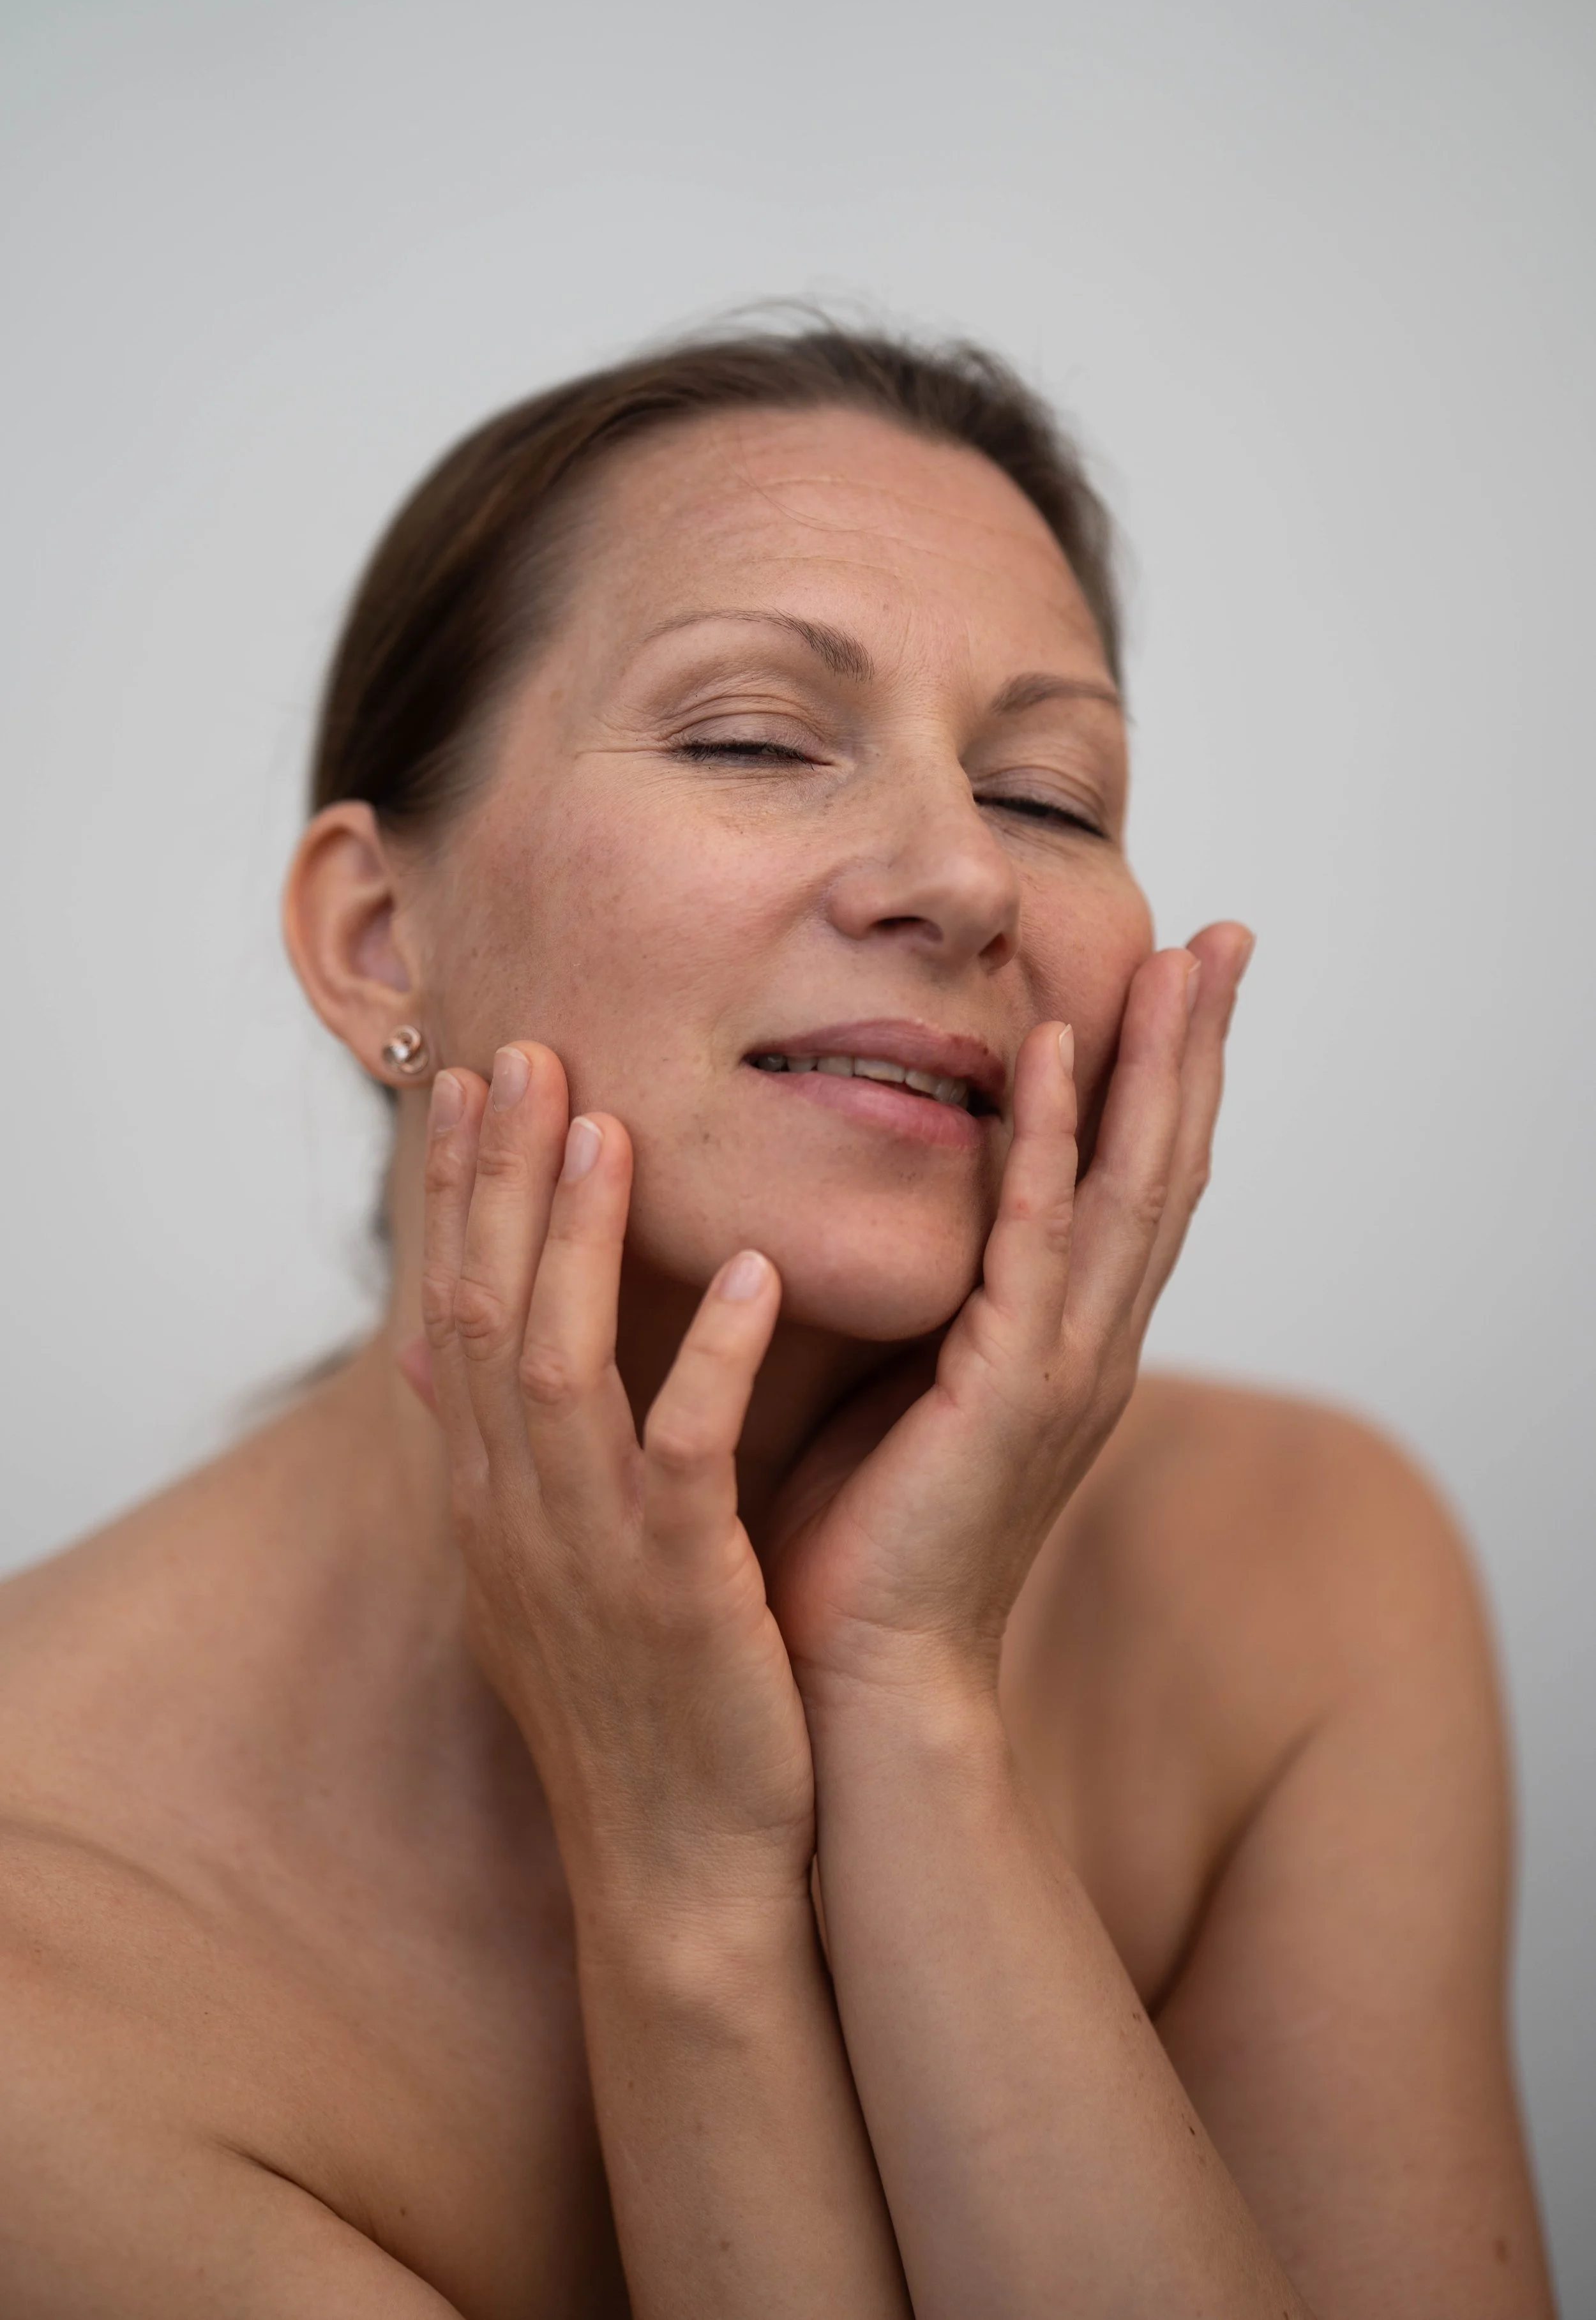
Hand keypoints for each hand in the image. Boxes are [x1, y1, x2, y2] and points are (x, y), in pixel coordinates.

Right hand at [418, 1044, 815, 1910]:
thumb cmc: (638, 1703)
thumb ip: (504, 1457)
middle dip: (496, 1183)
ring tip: (607, 1129)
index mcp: (493, 1501)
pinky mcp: (676, 1593)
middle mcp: (515, 1515)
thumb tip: (445, 1359)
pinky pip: (681, 1457)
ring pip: (555, 1368)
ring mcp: (588, 1555)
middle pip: (483, 1315)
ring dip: (574, 1244)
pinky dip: (705, 1362)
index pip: (457, 1315)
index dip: (460, 1199)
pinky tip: (746, 1277)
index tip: (476, 1087)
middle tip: (524, 1051)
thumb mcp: (545, 1574)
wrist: (686, 1867)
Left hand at [764, 925, 1253, 1709]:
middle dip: (1192, 1049)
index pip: (1131, 1186)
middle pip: (1163, 1169)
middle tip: (1223, 938)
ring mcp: (1062, 1373)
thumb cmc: (863, 1542)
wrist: (860, 1684)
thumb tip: (899, 1220)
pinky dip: (1054, 1148)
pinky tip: (1054, 1056)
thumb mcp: (902, 1391)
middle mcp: (1086, 1348)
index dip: (1162, 1081)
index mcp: (1061, 1345)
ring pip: (1132, 1192)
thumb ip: (927, 1306)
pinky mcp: (1011, 1400)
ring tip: (1176, 960)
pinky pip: (1036, 1248)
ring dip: (1155, 1070)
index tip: (1175, 975)